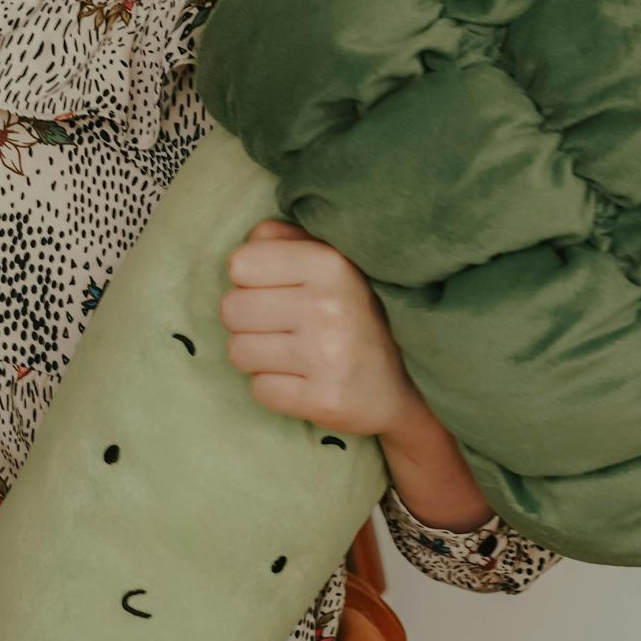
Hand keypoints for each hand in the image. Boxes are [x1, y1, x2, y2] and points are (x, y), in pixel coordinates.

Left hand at [221, 221, 490, 524]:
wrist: (409, 387)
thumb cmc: (356, 316)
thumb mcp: (334, 264)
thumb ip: (289, 241)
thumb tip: (251, 239)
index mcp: (331, 263)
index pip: (239, 264)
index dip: (251, 280)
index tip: (279, 292)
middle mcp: (329, 306)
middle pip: (231, 309)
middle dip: (249, 321)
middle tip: (284, 328)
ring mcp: (327, 356)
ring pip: (238, 352)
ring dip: (258, 356)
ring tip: (293, 354)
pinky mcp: (324, 400)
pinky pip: (259, 390)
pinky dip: (274, 388)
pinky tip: (302, 381)